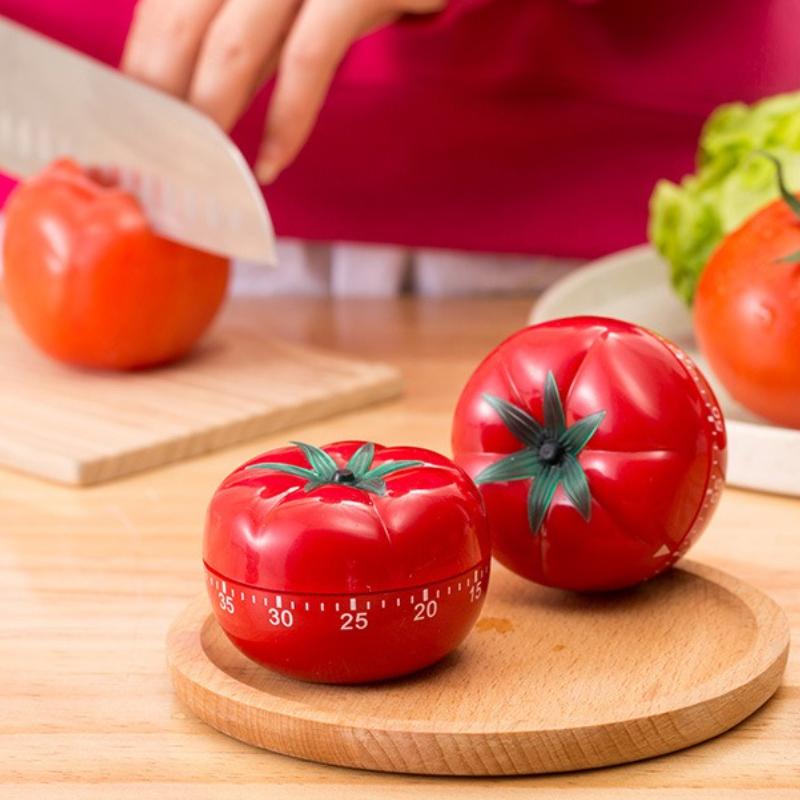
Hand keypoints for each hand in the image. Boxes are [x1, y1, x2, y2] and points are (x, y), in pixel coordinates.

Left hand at [122, 0, 444, 182]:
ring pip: (233, 44)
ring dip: (211, 117)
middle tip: (157, 166)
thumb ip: (240, 44)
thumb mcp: (287, 9)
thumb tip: (189, 107)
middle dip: (163, 105)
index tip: (131, 133)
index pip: (162, 12)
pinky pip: (308, 59)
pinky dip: (286, 120)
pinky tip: (270, 164)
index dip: (140, 74)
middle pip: (181, 26)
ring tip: (204, 172)